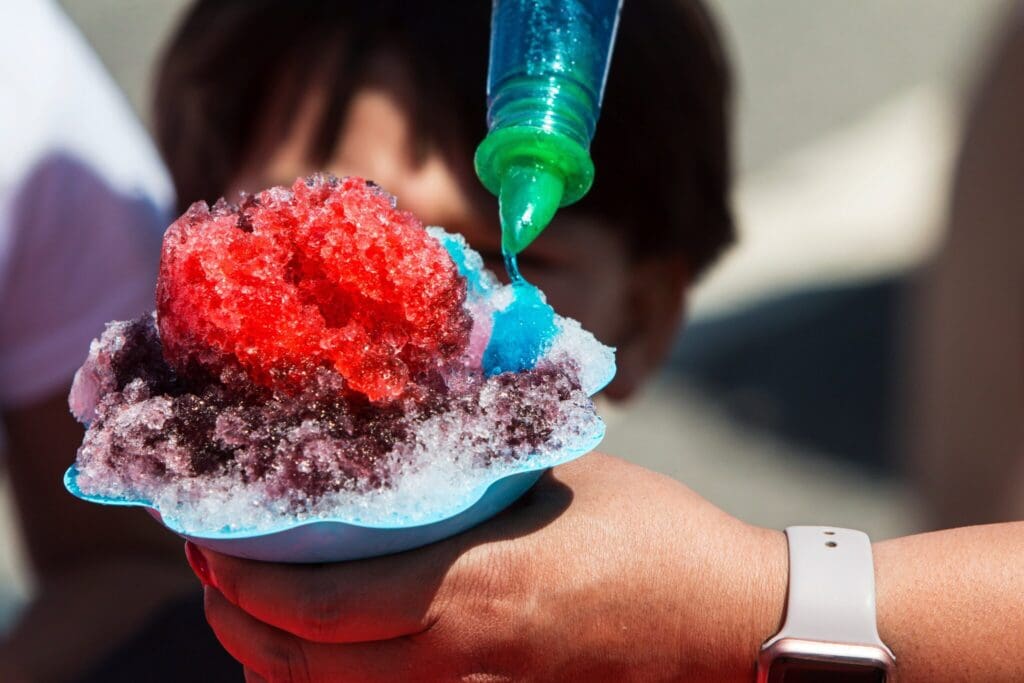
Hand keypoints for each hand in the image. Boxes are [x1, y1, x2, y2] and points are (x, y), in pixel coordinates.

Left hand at [188, 453, 786, 681]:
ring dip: (276, 654)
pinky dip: (332, 672)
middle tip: (208, 563)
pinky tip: (328, 631)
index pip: (321, 611)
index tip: (204, 540)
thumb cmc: (657, 532)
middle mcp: (462, 653)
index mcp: (474, 591)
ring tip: (251, 595)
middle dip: (237, 623)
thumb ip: (476, 465)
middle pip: (306, 669)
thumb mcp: (559, 477)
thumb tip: (409, 433)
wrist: (728, 616)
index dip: (244, 585)